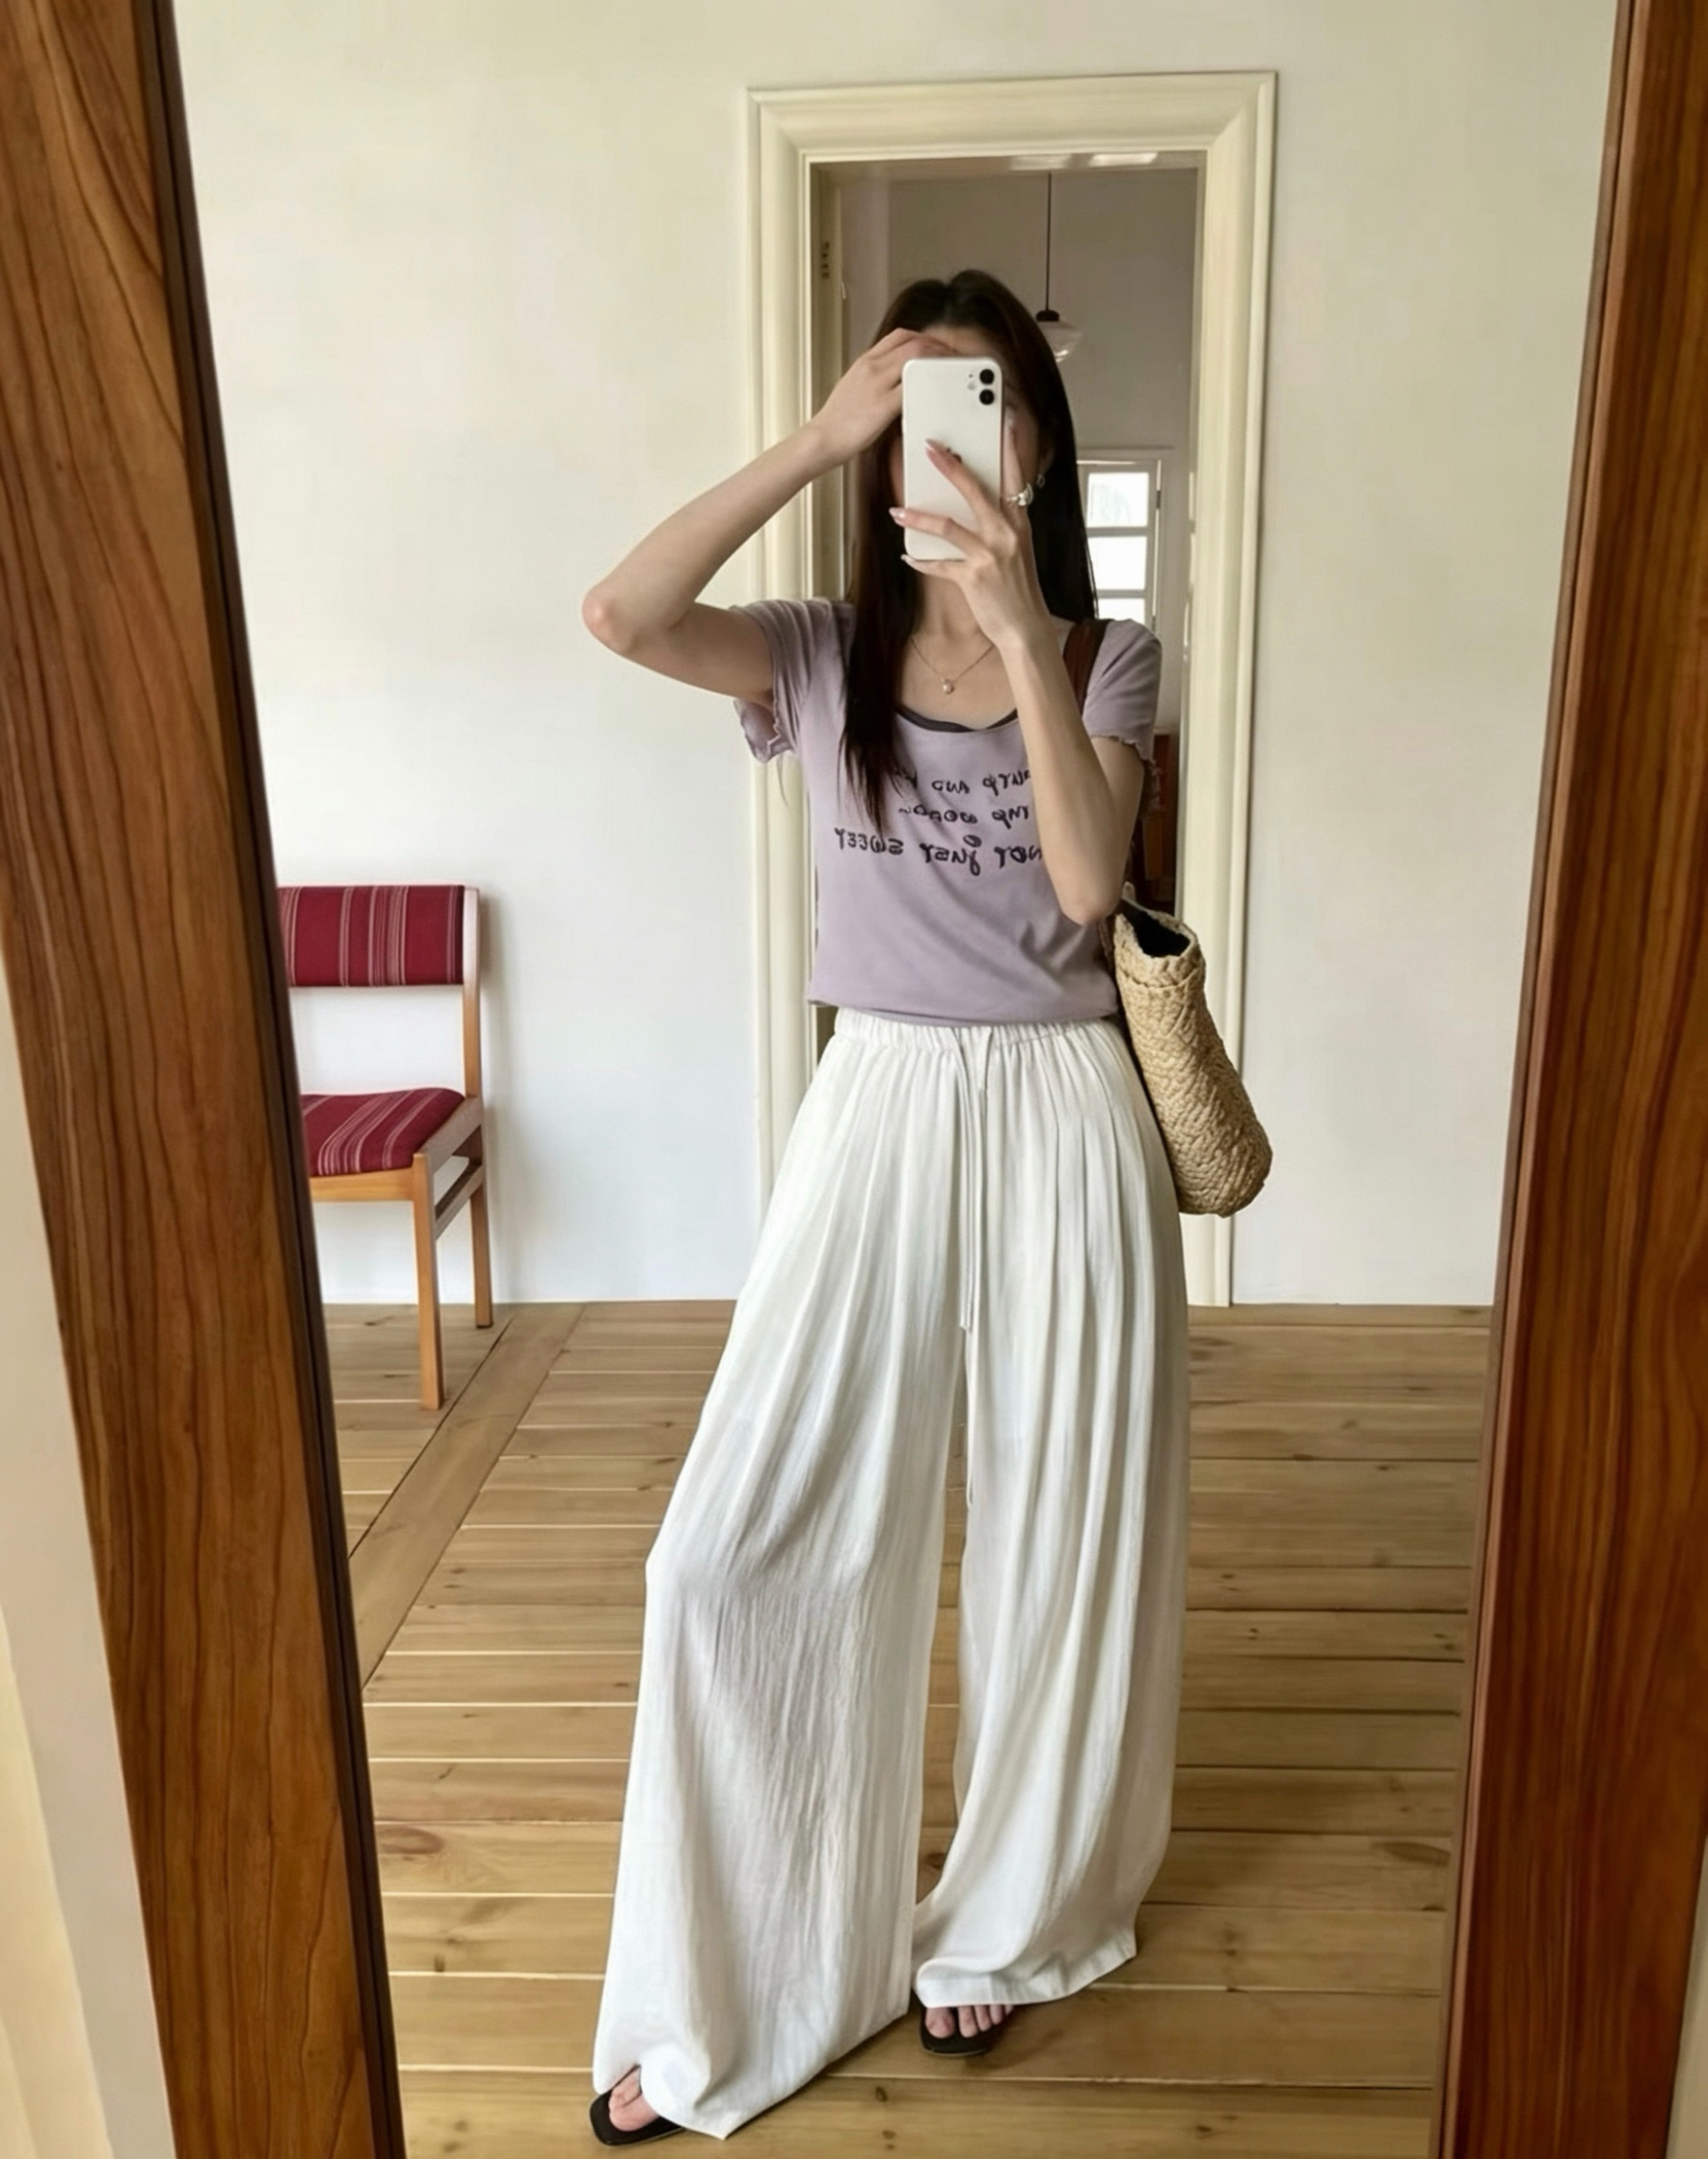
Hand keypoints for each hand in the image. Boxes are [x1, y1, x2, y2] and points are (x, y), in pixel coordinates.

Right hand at [808, 326, 958, 463]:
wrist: (823, 438)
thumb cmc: (838, 420)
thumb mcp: (856, 387)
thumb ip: (877, 378)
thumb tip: (897, 379)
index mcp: (866, 361)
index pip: (900, 335)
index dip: (924, 337)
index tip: (938, 346)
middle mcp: (872, 367)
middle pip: (913, 342)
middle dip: (938, 347)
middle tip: (952, 357)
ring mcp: (877, 384)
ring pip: (915, 359)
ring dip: (938, 362)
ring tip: (950, 371)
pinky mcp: (883, 405)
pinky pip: (912, 388)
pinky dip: (929, 386)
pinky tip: (937, 392)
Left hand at [887, 410, 1051, 650]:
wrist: (1025, 629)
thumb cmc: (1019, 589)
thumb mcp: (1017, 550)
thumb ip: (1000, 526)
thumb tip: (975, 507)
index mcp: (1019, 523)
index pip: (1015, 476)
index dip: (1008, 447)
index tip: (1002, 421)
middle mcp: (1006, 534)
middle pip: (975, 490)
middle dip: (949, 467)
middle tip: (930, 448)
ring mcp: (989, 555)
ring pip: (948, 526)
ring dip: (918, 517)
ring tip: (897, 511)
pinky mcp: (972, 578)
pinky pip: (938, 565)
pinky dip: (920, 560)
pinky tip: (907, 555)